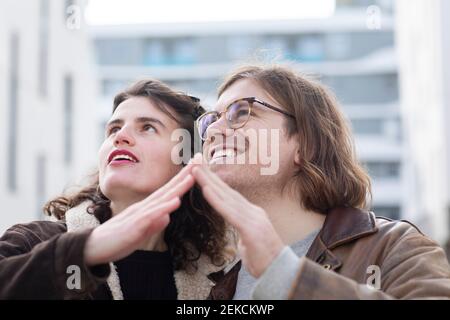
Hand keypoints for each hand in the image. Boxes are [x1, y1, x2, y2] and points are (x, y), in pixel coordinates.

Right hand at [84, 163, 194, 265]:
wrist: (93, 249)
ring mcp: (139, 215)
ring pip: (162, 198)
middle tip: (200, 160)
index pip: (169, 191)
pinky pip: (151, 216)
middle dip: (185, 175)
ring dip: (178, 187)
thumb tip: (167, 216)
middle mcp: (144, 207)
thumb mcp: (140, 232)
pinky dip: (164, 208)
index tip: (197, 167)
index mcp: (147, 208)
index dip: (183, 179)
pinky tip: (175, 202)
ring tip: (193, 176)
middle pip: (168, 189)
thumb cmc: (117, 240)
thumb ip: (154, 224)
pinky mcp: (134, 227)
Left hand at [191, 156, 283, 277]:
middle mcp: (252, 212)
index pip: (229, 195)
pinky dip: (217, 200)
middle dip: (209, 175)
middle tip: (194, 160)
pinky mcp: (251, 229)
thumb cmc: (265, 261)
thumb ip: (244, 236)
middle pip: (226, 191)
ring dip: (209, 182)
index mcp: (251, 214)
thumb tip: (240, 238)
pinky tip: (206, 190)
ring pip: (226, 197)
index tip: (201, 170)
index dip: (214, 182)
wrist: (282, 273)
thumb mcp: (250, 244)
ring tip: (195, 169)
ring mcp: (253, 219)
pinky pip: (230, 212)